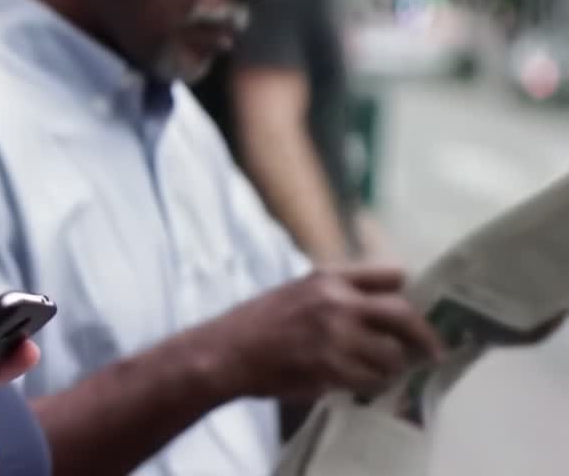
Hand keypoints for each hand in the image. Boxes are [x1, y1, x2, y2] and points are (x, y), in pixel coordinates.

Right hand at [203, 266, 444, 399]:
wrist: (227, 352)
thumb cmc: (256, 322)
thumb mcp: (295, 291)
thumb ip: (332, 294)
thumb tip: (374, 305)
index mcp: (329, 279)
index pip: (390, 276)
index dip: (407, 294)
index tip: (416, 309)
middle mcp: (338, 302)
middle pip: (402, 314)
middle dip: (423, 336)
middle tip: (433, 352)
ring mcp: (336, 336)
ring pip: (390, 354)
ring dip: (393, 366)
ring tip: (388, 372)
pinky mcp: (331, 367)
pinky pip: (369, 379)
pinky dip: (371, 383)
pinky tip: (363, 382)